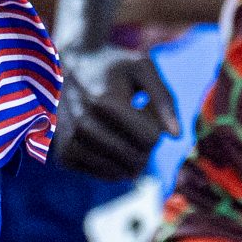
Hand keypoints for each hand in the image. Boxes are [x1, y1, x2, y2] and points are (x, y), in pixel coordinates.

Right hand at [52, 46, 181, 180]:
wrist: (69, 66)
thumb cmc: (113, 67)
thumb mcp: (143, 69)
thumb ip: (164, 100)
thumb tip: (176, 136)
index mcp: (104, 102)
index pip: (150, 139)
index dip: (155, 127)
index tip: (144, 110)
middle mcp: (83, 124)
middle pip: (136, 158)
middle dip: (145, 145)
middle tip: (134, 122)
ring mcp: (71, 142)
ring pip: (121, 172)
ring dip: (130, 157)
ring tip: (121, 131)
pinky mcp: (64, 155)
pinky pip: (105, 175)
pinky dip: (115, 164)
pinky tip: (110, 142)